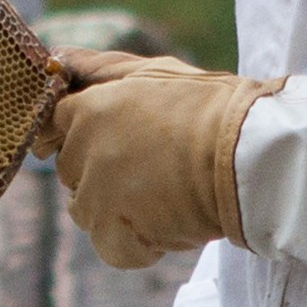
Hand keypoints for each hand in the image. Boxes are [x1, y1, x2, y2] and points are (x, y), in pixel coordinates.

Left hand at [44, 50, 277, 267]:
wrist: (251, 154)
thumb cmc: (210, 107)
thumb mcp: (153, 72)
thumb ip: (98, 68)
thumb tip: (55, 60)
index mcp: (88, 111)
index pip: (55, 128)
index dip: (85, 136)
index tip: (117, 141)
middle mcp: (83, 153)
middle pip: (71, 172)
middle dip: (102, 171)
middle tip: (153, 165)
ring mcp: (97, 198)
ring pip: (87, 211)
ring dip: (117, 209)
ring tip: (164, 193)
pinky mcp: (116, 237)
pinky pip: (110, 246)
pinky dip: (136, 244)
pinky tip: (168, 222)